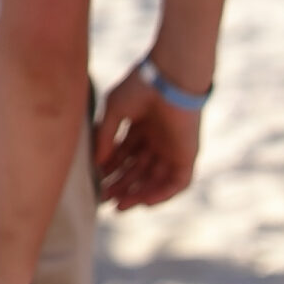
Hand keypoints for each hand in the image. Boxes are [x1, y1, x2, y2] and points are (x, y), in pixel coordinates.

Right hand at [92, 65, 200, 209]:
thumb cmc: (140, 86)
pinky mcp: (187, 155)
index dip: (110, 169)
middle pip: (137, 170)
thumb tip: (97, 164)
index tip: (96, 181)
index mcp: (141, 127)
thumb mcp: (114, 110)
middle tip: (105, 199)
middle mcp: (156, 140)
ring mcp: (172, 148)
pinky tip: (143, 201)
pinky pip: (177, 182)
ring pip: (155, 179)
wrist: (170, 77)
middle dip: (121, 185)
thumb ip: (105, 137)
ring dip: (138, 193)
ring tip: (120, 206)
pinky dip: (162, 194)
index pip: (124, 155)